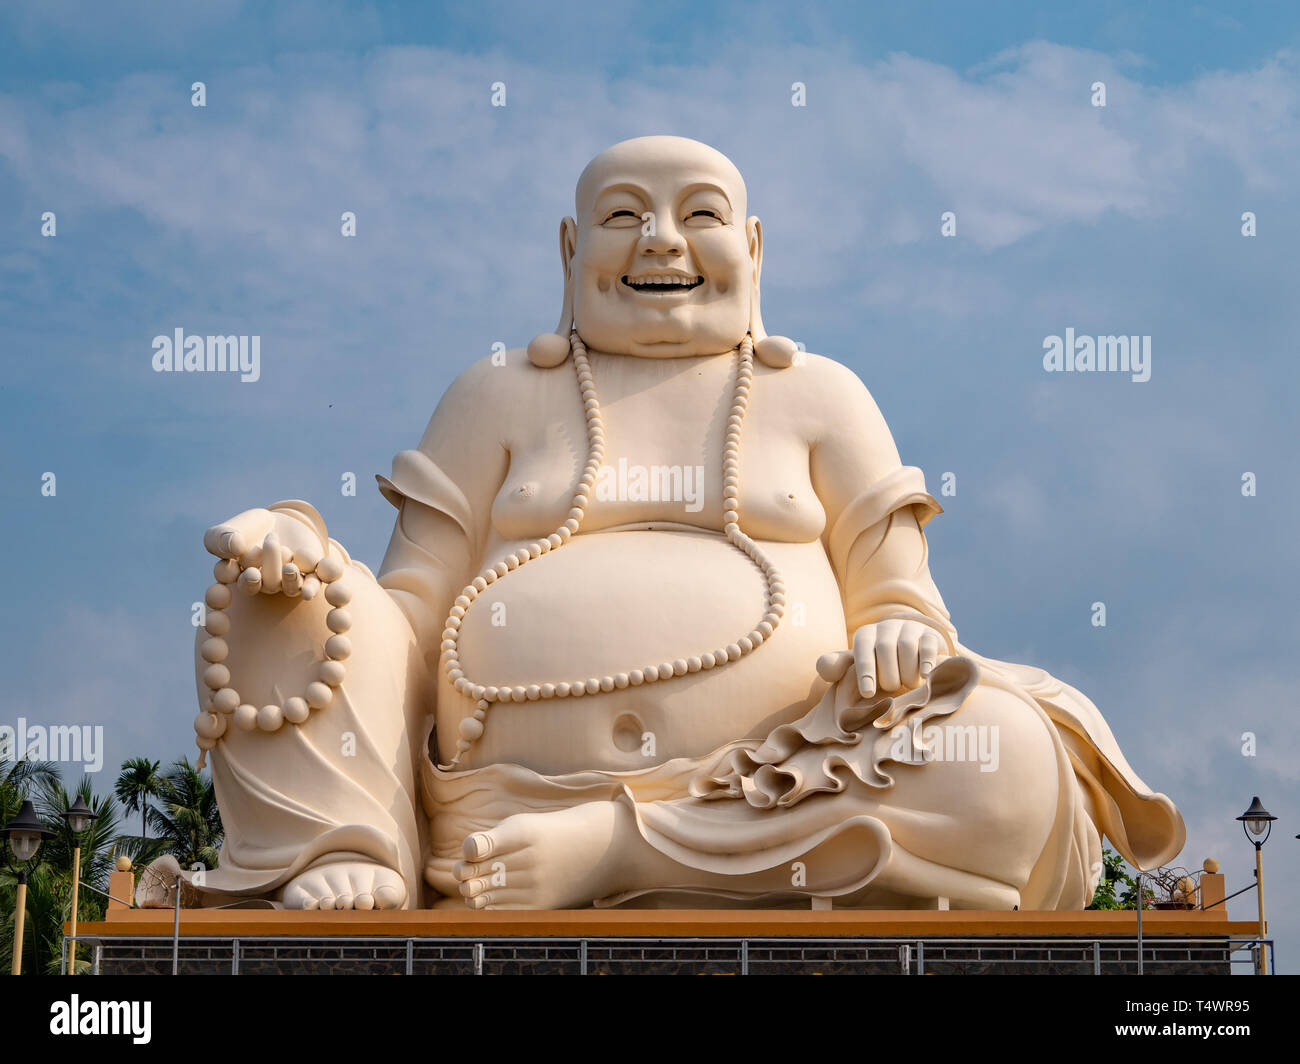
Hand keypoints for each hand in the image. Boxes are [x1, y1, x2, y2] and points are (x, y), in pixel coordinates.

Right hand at [203, 500, 333, 598]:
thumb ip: (221, 539)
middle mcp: (260, 583)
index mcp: (234, 573)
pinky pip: (309, 585)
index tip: (228, 568)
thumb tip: (234, 546)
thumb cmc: (247, 528)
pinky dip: (309, 589)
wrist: (280, 520)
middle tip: (253, 571)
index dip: (226, 576)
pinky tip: (308, 594)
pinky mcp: (307, 575)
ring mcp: (284, 581)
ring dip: (286, 579)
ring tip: (288, 568)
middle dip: (253, 579)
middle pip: (255, 583)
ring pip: (283, 585)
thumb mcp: (228, 530)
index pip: (225, 580)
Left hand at [816, 619, 945, 697]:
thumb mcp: (857, 663)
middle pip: (885, 649)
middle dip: (889, 674)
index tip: (868, 694)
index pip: (862, 652)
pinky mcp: (930, 634)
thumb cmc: (878, 661)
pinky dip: (926, 662)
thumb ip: (838, 666)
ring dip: (907, 672)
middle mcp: (885, 628)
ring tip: (909, 685)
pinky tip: (925, 676)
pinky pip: (928, 646)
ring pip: (907, 647)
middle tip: (892, 688)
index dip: (865, 673)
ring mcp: (909, 629)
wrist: (911, 644)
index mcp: (865, 636)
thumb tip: (822, 667)